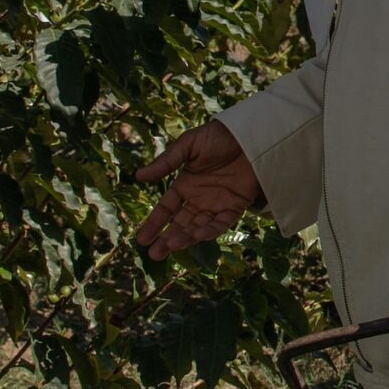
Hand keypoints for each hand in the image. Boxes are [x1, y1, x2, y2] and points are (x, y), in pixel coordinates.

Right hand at [134, 121, 262, 260]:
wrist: (249, 133)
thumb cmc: (217, 136)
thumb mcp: (188, 146)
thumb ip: (166, 162)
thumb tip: (138, 176)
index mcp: (185, 185)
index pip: (166, 209)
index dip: (154, 224)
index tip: (142, 239)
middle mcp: (199, 199)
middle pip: (180, 224)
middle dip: (167, 240)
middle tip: (155, 255)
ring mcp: (217, 204)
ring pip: (199, 227)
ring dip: (186, 238)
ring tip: (172, 246)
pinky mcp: (236, 206)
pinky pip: (222, 223)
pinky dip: (211, 230)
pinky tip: (199, 236)